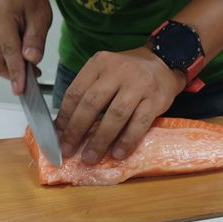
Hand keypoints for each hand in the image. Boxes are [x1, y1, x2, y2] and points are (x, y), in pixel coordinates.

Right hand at [0, 0, 50, 93]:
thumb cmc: (28, 0)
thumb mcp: (40, 17)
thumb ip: (36, 39)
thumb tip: (31, 59)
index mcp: (0, 19)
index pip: (9, 53)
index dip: (16, 74)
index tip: (20, 89)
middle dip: (15, 74)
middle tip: (34, 73)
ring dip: (11, 68)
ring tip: (28, 62)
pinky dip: (6, 61)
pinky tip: (18, 56)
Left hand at [55, 47, 186, 164]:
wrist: (163, 63)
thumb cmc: (129, 73)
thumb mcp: (105, 72)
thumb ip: (88, 92)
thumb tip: (67, 126)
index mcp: (99, 63)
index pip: (76, 92)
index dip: (65, 117)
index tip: (59, 136)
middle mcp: (118, 71)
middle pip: (92, 104)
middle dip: (77, 130)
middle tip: (68, 151)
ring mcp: (138, 85)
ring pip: (115, 116)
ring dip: (101, 140)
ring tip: (91, 157)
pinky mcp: (155, 100)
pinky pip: (139, 124)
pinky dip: (127, 141)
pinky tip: (118, 154)